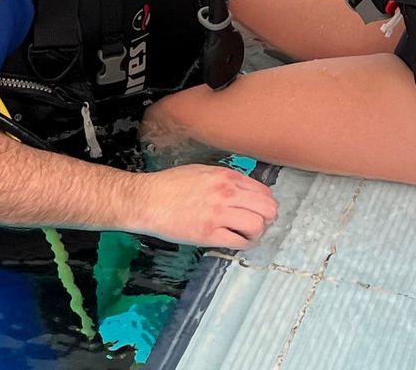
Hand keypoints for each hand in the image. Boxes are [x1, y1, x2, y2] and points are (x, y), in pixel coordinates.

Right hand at [136, 163, 277, 248]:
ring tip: (248, 235)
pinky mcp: (208, 233)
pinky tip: (237, 242)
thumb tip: (246, 192)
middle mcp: (226, 193)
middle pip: (267, 208)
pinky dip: (243, 244)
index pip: (264, 191)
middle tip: (259, 224)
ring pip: (257, 225)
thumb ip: (226, 180)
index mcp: (226, 176)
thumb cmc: (171, 185)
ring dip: (257, 233)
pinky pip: (239, 241)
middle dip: (267, 218)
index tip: (260, 211)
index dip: (265, 204)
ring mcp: (218, 214)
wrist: (148, 199)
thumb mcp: (203, 171)